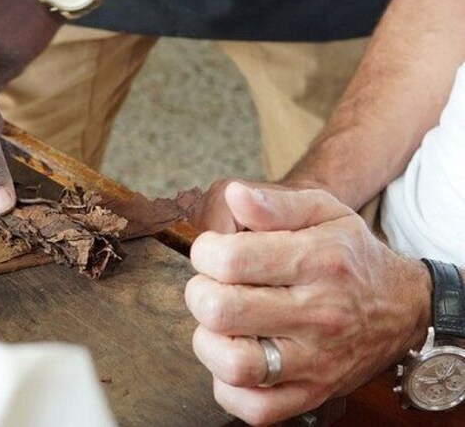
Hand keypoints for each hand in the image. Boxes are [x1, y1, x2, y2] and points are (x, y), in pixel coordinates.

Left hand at [184, 182, 431, 424]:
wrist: (403, 306)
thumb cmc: (350, 255)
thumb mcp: (324, 212)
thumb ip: (275, 204)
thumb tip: (234, 197)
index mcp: (318, 262)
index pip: (231, 260)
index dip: (204, 252)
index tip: (211, 253)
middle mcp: (320, 314)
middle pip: (222, 311)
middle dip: (200, 293)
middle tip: (212, 287)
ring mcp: (317, 361)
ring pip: (234, 365)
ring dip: (209, 342)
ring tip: (220, 325)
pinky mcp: (313, 394)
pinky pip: (255, 408)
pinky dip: (229, 389)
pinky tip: (235, 357)